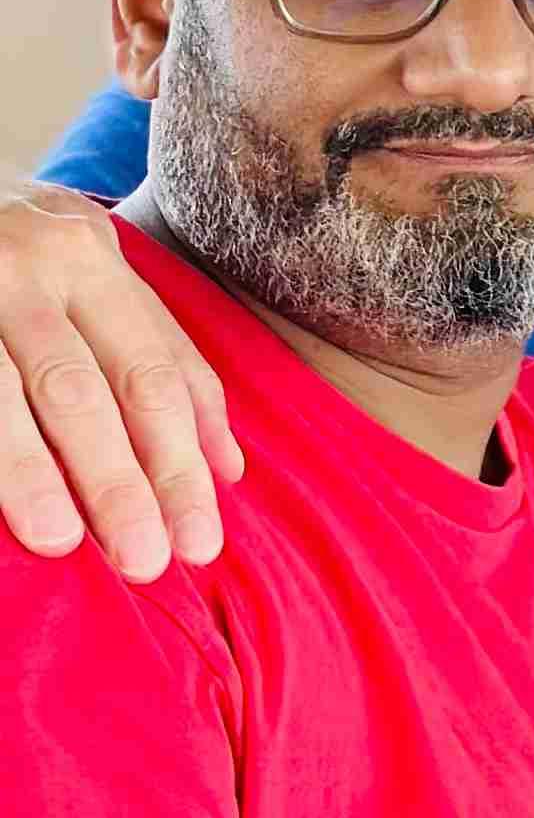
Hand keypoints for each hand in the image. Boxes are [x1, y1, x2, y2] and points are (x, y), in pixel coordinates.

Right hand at [0, 183, 240, 578]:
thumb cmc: (22, 258)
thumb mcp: (94, 280)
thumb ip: (159, 358)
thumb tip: (227, 465)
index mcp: (91, 261)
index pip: (153, 376)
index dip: (180, 462)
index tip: (200, 539)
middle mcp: (31, 266)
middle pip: (87, 390)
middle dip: (121, 481)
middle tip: (146, 559)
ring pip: (11, 393)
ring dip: (38, 474)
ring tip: (64, 541)